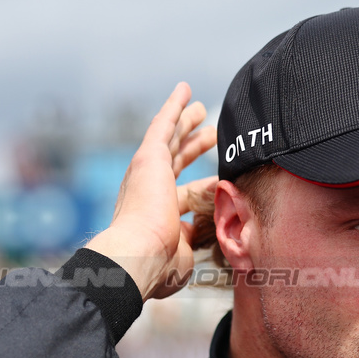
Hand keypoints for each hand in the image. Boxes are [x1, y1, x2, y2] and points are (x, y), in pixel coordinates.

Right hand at [85, 83, 218, 299]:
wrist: (137, 255)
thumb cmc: (159, 266)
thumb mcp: (184, 257)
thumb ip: (196, 248)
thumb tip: (209, 246)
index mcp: (160, 216)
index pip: (188, 196)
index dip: (205, 187)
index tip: (221, 182)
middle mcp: (150, 191)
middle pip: (178, 162)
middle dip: (194, 147)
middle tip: (211, 133)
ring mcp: (148, 172)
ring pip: (171, 140)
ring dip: (186, 122)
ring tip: (201, 108)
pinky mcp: (148, 157)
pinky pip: (163, 125)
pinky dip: (173, 107)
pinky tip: (184, 90)